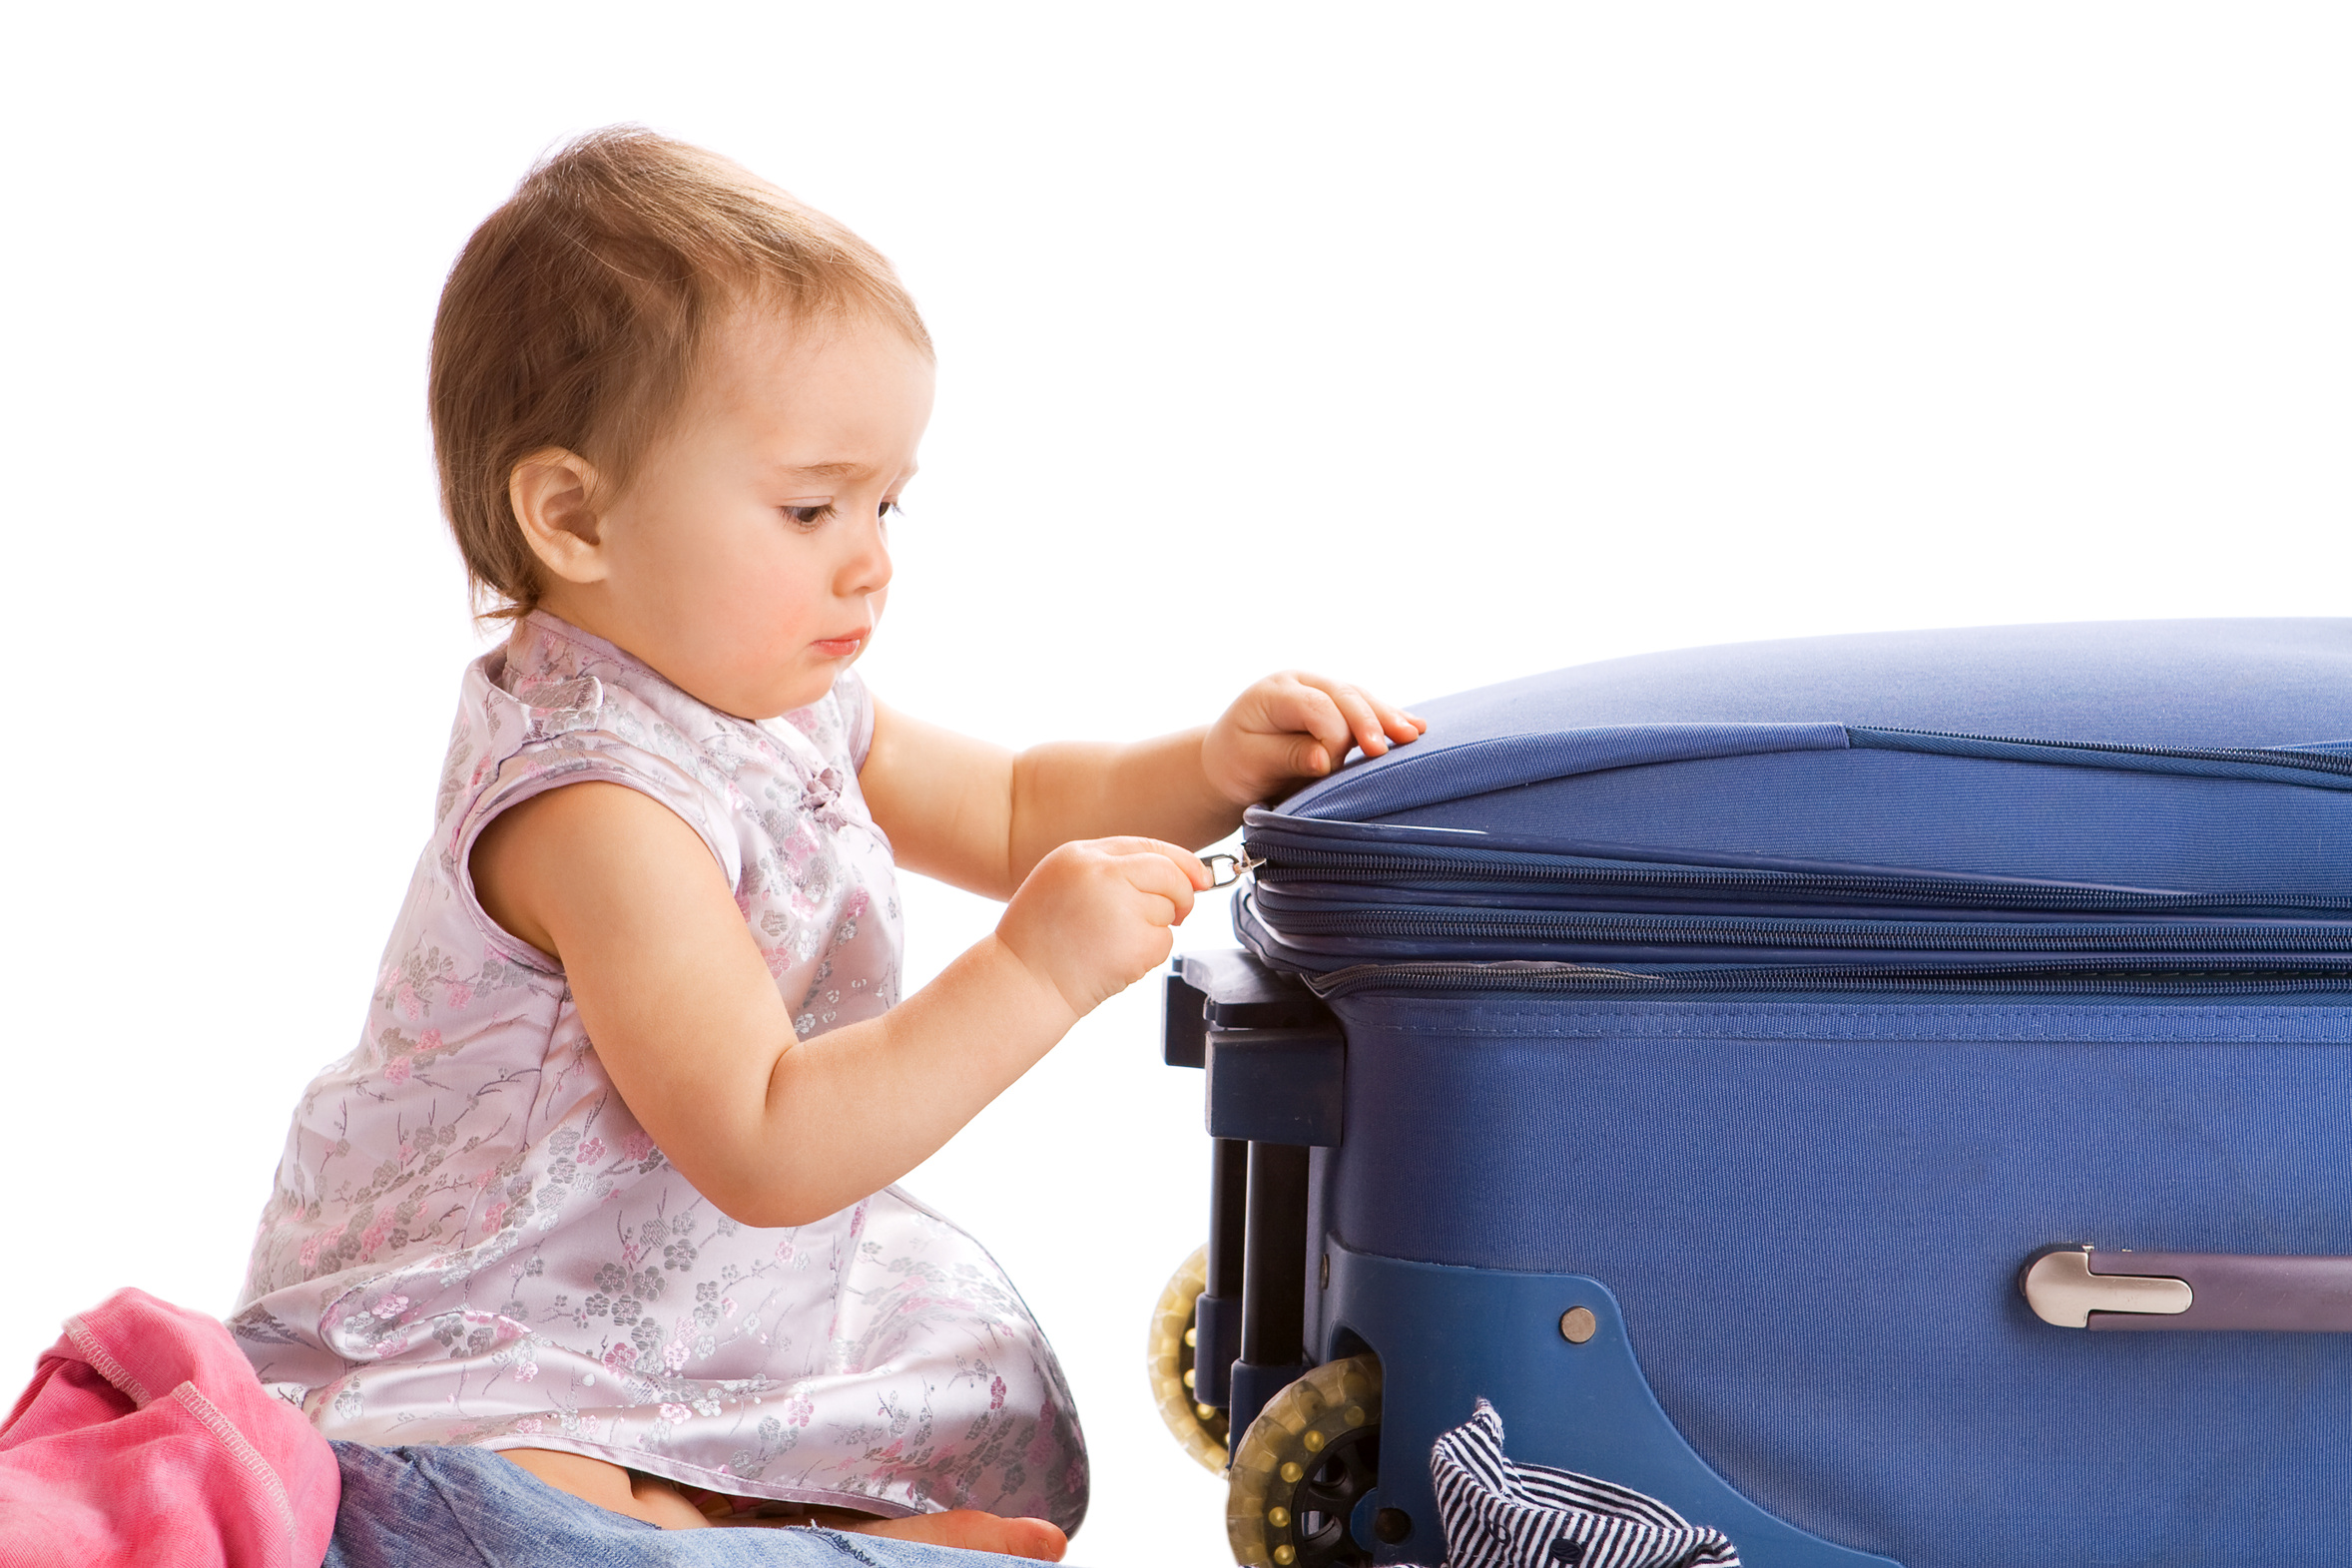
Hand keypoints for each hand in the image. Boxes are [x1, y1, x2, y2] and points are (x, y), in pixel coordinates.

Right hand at [996, 837, 1210, 1018]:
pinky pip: (1163, 942)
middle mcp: (1101, 873)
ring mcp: (1119, 906)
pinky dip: (1148, 956)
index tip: (1198, 876)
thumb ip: (1107, 872)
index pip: (1146, 845)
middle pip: (1169, 872)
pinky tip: (1115, 961)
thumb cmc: (1037, 942)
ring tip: (1111, 944)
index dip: (1180, 861)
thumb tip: (1170, 872)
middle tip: (1179, 913)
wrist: (1020, 983)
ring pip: (1167, 909)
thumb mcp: (1061, 885)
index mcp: (1079, 855)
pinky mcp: (1134, 941)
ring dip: (1153, 930)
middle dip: (1183, 893)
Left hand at [1200, 671, 1426, 804]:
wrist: (1229, 761)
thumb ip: (1288, 756)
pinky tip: (1416, 726)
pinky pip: (1366, 709)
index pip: (1315, 706)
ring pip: (1361, 698)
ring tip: (1414, 733)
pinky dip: (1388, 718)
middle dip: (1368, 721)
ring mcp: (1321, 690)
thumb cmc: (1236, 763)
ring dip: (1388, 717)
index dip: (1331, 736)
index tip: (1330, 768)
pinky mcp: (1336, 706)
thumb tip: (1325, 759)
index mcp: (1273, 693)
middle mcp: (1300, 683)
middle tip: (1384, 750)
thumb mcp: (1250, 762)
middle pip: (1344, 695)